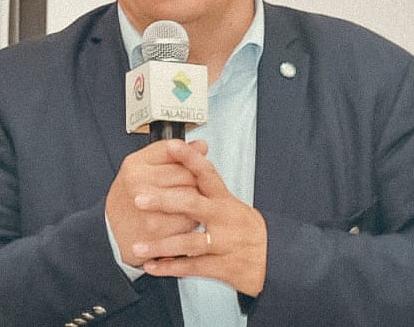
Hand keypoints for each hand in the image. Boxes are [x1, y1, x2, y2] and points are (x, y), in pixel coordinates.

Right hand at [105, 140, 202, 266]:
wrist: (114, 235)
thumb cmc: (130, 200)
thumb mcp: (142, 169)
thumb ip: (171, 155)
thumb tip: (201, 146)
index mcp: (134, 165)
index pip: (175, 151)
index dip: (189, 158)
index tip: (192, 165)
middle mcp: (138, 185)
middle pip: (188, 175)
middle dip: (195, 182)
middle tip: (187, 190)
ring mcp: (147, 208)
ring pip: (192, 198)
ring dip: (195, 204)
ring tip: (182, 207)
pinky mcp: (158, 231)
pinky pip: (190, 221)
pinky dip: (190, 223)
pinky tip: (179, 222)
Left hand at [134, 140, 267, 296]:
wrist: (277, 262)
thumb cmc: (245, 230)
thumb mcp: (233, 206)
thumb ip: (209, 188)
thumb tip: (192, 157)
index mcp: (225, 200)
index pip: (207, 173)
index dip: (190, 158)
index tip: (172, 145)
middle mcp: (225, 218)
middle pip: (193, 204)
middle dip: (164, 201)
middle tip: (138, 198)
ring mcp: (225, 243)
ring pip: (189, 242)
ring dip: (161, 245)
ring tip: (137, 247)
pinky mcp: (224, 266)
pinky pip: (193, 268)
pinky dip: (170, 268)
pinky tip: (151, 266)